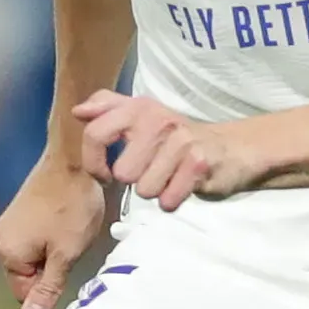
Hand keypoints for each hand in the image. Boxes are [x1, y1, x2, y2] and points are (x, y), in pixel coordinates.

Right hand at [0, 156, 110, 308]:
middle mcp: (1, 238)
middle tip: (72, 246)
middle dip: (51, 267)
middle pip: (27, 273)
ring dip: (52, 250)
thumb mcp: (65, 255)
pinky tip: (67, 220)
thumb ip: (47, 289)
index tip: (69, 265)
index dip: (49, 287)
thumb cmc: (72, 207)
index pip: (25, 292)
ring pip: (32, 254)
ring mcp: (9, 221)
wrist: (72, 159)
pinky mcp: (20, 209)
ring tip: (71, 231)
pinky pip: (33, 236)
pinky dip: (50, 235)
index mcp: (9, 253)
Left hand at [73, 91, 265, 212]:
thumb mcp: (142, 115)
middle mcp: (158, 120)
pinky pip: (168, 200)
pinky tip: (182, 186)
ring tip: (168, 177)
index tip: (105, 174)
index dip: (94, 163)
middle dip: (134, 180)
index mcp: (138, 107)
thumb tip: (78, 111)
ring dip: (155, 191)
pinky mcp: (199, 164)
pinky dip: (172, 200)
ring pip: (144, 189)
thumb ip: (107, 108)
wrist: (230, 147)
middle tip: (150, 171)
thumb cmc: (176, 137)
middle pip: (122, 172)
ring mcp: (181, 141)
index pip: (95, 134)